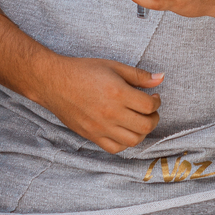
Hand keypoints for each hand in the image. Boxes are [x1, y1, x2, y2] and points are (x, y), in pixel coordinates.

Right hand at [39, 57, 162, 153]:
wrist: (54, 82)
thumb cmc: (83, 71)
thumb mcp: (113, 66)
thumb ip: (138, 75)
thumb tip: (160, 78)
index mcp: (118, 93)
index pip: (149, 106)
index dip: (156, 102)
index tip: (153, 97)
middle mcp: (111, 113)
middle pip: (145, 126)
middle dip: (153, 118)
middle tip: (150, 111)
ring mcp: (101, 127)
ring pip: (133, 141)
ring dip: (142, 132)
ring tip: (138, 121)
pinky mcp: (91, 135)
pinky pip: (115, 148)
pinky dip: (125, 143)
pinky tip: (124, 131)